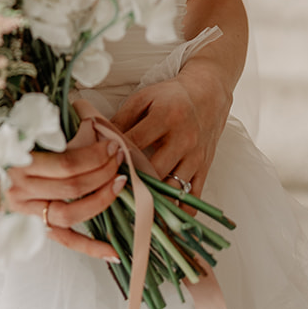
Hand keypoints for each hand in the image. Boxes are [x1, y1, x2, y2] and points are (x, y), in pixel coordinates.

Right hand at [5, 136, 124, 260]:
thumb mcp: (19, 130)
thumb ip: (50, 130)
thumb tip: (90, 126)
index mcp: (17, 162)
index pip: (66, 164)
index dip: (94, 155)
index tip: (111, 145)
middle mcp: (20, 190)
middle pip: (72, 187)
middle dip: (102, 171)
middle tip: (118, 158)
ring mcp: (25, 211)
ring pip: (69, 214)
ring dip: (100, 200)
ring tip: (118, 185)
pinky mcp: (32, 225)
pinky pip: (63, 240)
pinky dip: (89, 247)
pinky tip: (113, 253)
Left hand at [111, 64, 230, 199]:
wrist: (208, 94)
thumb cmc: (171, 97)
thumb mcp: (144, 98)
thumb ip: (122, 118)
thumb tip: (99, 137)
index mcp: (166, 117)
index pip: (136, 141)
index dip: (117, 154)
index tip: (102, 164)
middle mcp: (184, 139)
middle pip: (155, 170)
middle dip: (134, 181)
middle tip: (115, 190)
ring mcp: (195, 157)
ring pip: (173, 189)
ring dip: (154, 201)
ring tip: (133, 207)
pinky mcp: (204, 169)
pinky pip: (193, 199)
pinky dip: (178, 211)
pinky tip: (162, 214)